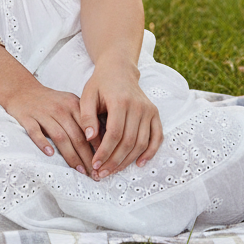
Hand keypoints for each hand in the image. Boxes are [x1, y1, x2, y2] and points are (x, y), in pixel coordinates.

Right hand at [2, 81, 95, 175]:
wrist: (23, 90)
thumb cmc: (51, 101)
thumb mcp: (69, 102)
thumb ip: (83, 118)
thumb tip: (103, 142)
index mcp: (73, 104)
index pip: (88, 128)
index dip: (98, 147)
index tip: (104, 162)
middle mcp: (59, 108)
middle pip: (76, 136)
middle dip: (87, 157)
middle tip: (94, 174)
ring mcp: (43, 113)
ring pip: (59, 137)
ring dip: (71, 156)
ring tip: (79, 171)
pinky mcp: (27, 118)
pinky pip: (35, 132)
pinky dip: (42, 143)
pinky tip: (50, 155)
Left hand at [80, 57, 162, 179]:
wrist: (119, 70)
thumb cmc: (100, 84)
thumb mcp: (87, 95)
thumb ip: (87, 116)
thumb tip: (89, 138)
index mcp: (120, 101)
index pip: (115, 133)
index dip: (105, 152)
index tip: (95, 164)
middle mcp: (138, 106)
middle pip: (129, 141)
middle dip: (115, 161)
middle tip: (102, 173)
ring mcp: (148, 110)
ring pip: (141, 143)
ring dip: (128, 161)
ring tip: (114, 170)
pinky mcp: (154, 113)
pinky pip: (157, 137)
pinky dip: (150, 152)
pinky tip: (139, 163)